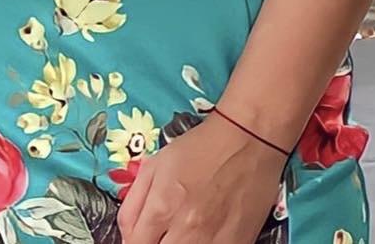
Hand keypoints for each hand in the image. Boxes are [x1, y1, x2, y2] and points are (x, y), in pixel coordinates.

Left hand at [116, 109, 288, 243]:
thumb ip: (133, 205)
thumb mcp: (155, 165)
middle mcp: (187, 230)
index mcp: (163, 207)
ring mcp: (214, 241)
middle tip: (161, 232)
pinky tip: (204, 234)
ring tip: (182, 231)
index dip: (133, 241)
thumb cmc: (200, 148)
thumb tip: (126, 236)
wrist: (247, 140)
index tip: (142, 235)